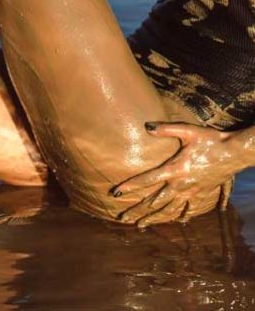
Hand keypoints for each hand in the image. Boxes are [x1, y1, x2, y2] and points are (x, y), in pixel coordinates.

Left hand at [110, 121, 238, 226]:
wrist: (235, 153)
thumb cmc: (211, 140)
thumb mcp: (187, 131)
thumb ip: (165, 129)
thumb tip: (146, 126)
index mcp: (174, 170)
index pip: (146, 180)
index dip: (129, 186)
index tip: (115, 193)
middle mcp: (181, 184)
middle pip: (154, 201)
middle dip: (137, 210)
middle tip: (122, 218)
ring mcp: (192, 191)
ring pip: (169, 209)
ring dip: (154, 218)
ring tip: (140, 226)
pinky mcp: (202, 193)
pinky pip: (190, 208)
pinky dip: (182, 215)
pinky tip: (178, 221)